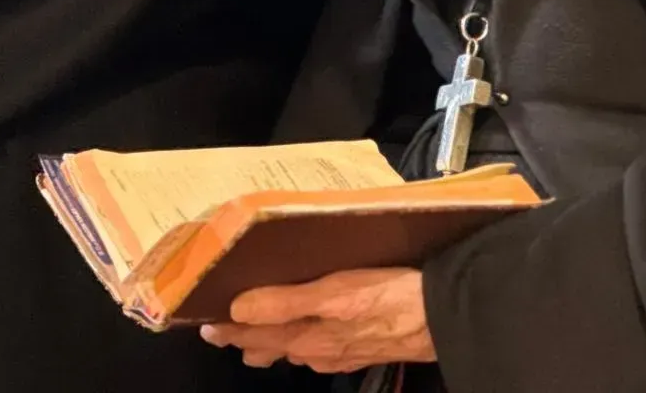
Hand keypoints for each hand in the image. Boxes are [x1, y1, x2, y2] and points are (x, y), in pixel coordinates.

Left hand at [200, 269, 435, 373]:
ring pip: (295, 350)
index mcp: (306, 335)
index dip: (228, 328)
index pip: (254, 334)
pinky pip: (321, 351)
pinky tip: (307, 343)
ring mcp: (340, 352)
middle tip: (221, 331)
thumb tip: (239, 310)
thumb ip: (284, 302)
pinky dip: (302, 344)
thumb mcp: (332, 293)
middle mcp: (318, 349)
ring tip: (253, 344)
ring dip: (271, 344)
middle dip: (246, 338)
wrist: (441, 317)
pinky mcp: (361, 348)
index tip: (204, 323)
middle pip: (272, 345)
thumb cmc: (386, 298)